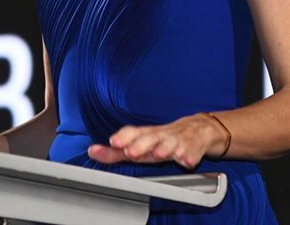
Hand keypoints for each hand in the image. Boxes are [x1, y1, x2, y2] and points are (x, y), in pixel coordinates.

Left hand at [87, 114, 226, 169]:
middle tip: (131, 151)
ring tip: (159, 153)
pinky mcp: (195, 146)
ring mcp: (179, 139)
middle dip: (141, 144)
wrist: (198, 129)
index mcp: (147, 135)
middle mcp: (161, 135)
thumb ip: (116, 152)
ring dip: (165, 147)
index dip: (123, 137)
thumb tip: (92, 152)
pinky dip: (190, 155)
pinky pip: (194, 150)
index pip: (134, 132)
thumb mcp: (140, 146)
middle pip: (151, 137)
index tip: (113, 142)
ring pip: (172, 142)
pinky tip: (186, 160)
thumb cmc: (164, 140)